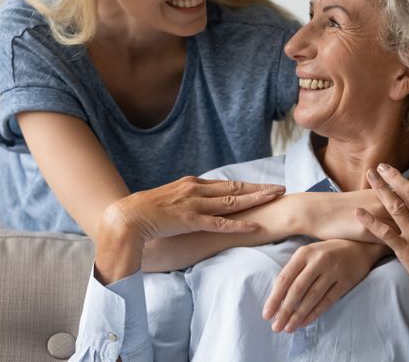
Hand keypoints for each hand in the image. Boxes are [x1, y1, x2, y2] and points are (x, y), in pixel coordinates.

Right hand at [107, 176, 285, 241]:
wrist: (127, 216)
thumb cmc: (147, 211)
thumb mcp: (173, 201)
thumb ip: (189, 201)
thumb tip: (202, 206)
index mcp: (193, 184)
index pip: (227, 184)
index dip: (248, 185)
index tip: (266, 186)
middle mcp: (196, 189)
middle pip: (235, 187)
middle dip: (259, 188)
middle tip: (281, 188)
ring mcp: (194, 203)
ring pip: (232, 201)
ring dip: (255, 199)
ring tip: (275, 198)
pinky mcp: (189, 219)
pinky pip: (219, 223)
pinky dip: (238, 224)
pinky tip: (254, 224)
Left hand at [262, 239, 386, 332]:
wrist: (360, 246)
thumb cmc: (328, 252)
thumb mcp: (309, 253)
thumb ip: (294, 270)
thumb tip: (277, 297)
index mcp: (304, 252)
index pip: (285, 278)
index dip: (274, 298)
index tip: (266, 314)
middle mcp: (318, 260)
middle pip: (297, 290)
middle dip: (284, 310)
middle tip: (276, 326)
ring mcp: (333, 271)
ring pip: (312, 298)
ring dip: (298, 315)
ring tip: (288, 328)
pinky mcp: (346, 281)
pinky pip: (327, 301)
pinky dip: (315, 313)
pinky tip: (304, 322)